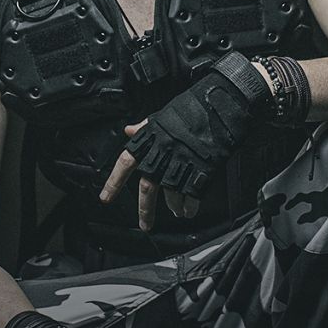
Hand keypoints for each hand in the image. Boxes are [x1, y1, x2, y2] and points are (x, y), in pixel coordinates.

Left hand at [99, 52, 270, 230]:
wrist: (222, 102)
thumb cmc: (193, 106)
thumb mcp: (164, 114)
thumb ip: (145, 126)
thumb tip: (129, 130)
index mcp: (151, 138)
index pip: (126, 163)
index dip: (114, 182)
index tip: (105, 198)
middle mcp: (163, 152)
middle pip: (148, 187)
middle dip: (145, 210)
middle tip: (145, 225)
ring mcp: (183, 161)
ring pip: (172, 194)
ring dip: (173, 206)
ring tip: (176, 212)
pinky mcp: (202, 168)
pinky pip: (193, 194)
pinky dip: (191, 205)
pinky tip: (190, 209)